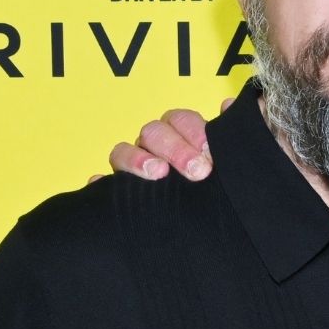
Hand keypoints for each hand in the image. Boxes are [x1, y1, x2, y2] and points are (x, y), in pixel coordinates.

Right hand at [98, 100, 229, 181]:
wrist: (203, 222)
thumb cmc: (213, 181)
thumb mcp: (227, 160)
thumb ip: (229, 134)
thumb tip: (229, 106)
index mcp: (179, 134)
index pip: (180, 119)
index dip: (194, 131)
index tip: (209, 151)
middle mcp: (152, 147)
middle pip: (153, 132)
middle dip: (175, 149)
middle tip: (197, 170)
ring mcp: (131, 169)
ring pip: (122, 152)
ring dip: (136, 159)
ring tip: (158, 174)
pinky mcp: (116, 193)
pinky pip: (99, 185)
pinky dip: (98, 183)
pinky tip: (100, 185)